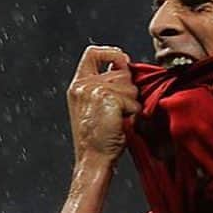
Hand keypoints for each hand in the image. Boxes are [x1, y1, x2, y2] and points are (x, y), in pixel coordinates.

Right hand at [67, 46, 140, 165]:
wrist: (93, 159)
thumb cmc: (97, 139)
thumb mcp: (96, 106)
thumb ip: (105, 85)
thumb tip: (126, 67)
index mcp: (78, 85)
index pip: (93, 53)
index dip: (111, 53)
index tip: (123, 61)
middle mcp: (84, 84)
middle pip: (121, 71)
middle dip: (127, 90)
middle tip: (117, 112)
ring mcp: (95, 89)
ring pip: (130, 86)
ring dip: (131, 103)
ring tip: (118, 119)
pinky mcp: (108, 97)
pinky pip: (134, 100)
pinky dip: (133, 113)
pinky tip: (121, 124)